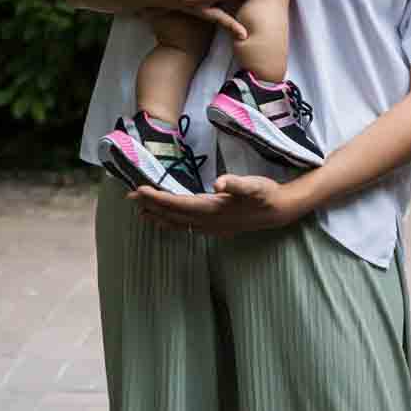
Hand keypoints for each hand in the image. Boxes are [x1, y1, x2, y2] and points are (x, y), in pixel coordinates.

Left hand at [130, 172, 305, 235]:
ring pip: (178, 223)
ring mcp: (212, 227)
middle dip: (151, 206)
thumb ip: (236, 184)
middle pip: (173, 215)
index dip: (158, 198)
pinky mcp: (216, 227)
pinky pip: (187, 227)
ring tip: (140, 212)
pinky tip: (166, 221)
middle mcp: (209, 221)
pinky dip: (172, 223)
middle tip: (130, 197)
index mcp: (213, 209)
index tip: (140, 190)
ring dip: (158, 216)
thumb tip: (219, 183)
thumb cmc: (266, 194)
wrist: (280, 211)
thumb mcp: (254, 185)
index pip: (178, 204)